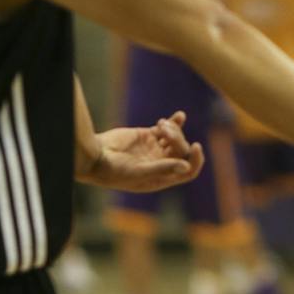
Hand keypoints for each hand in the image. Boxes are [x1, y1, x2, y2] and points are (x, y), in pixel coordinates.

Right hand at [80, 111, 205, 192]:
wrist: (96, 156)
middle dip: (178, 139)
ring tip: (160, 124)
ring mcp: (156, 149)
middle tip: (163, 131)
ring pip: (176, 138)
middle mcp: (162, 164)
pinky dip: (175, 122)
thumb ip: (163, 168)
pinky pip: (167, 129)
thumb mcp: (139, 171)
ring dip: (173, 129)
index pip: (188, 171)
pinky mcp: (149, 136)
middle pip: (182, 151)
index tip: (196, 146)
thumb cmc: (115, 170)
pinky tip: (180, 115)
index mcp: (162, 178)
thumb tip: (186, 167)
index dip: (196, 160)